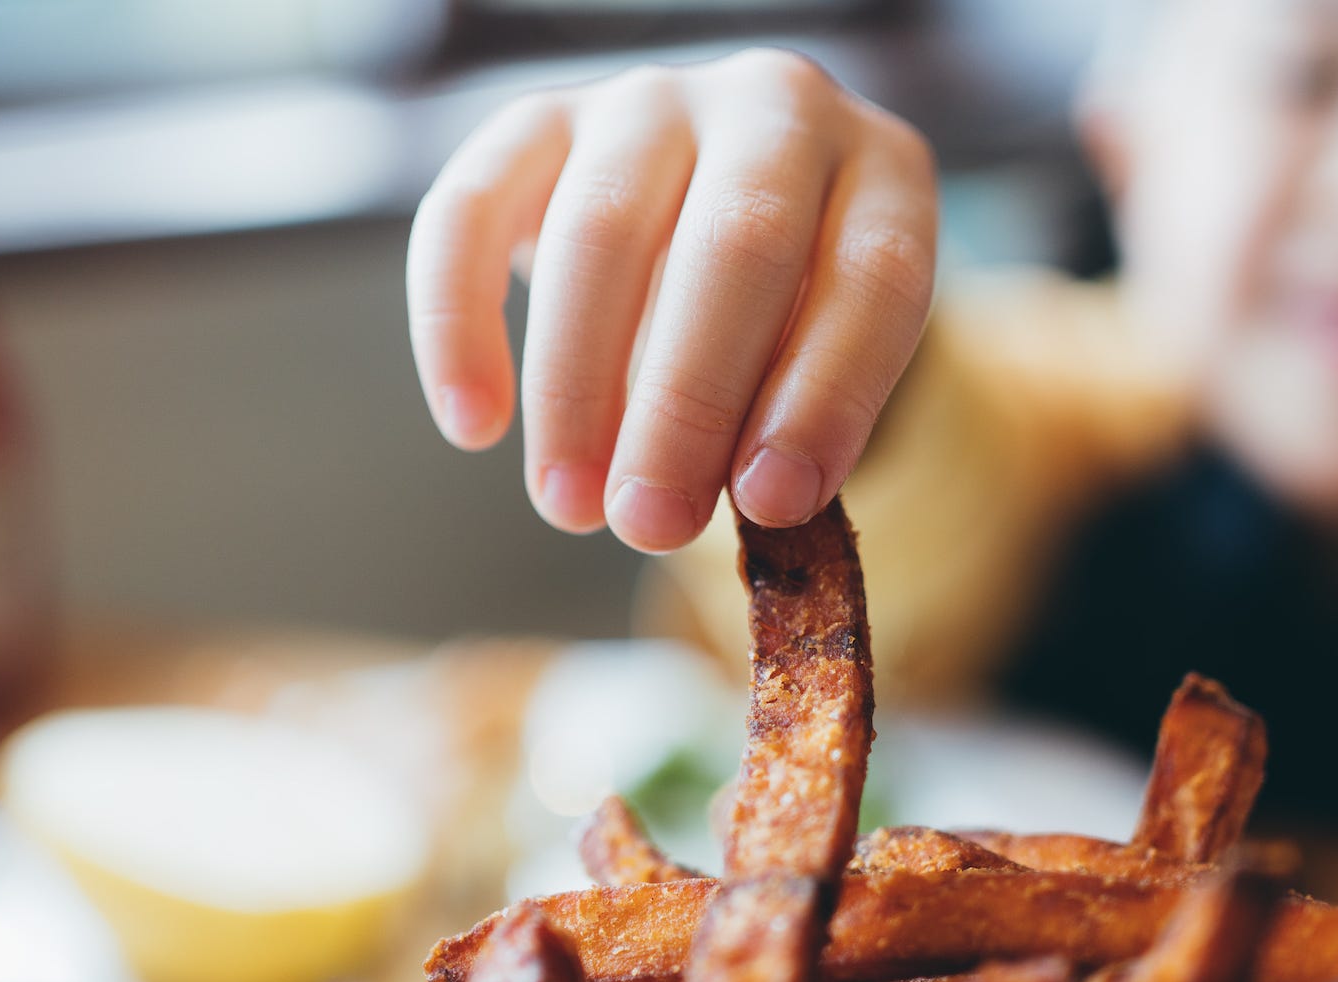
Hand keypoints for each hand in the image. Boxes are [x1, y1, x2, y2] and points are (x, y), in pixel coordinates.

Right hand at [407, 49, 938, 551]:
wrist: (704, 205)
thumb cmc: (781, 311)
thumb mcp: (822, 353)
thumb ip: (796, 415)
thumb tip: (752, 502)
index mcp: (879, 170)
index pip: (872, 277)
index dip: (824, 397)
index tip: (770, 505)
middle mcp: (774, 108)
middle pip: (737, 246)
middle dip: (689, 403)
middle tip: (652, 523)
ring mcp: (652, 102)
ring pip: (602, 229)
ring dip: (577, 384)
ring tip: (571, 505)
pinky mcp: (538, 119)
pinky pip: (471, 212)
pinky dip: (458, 324)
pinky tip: (474, 426)